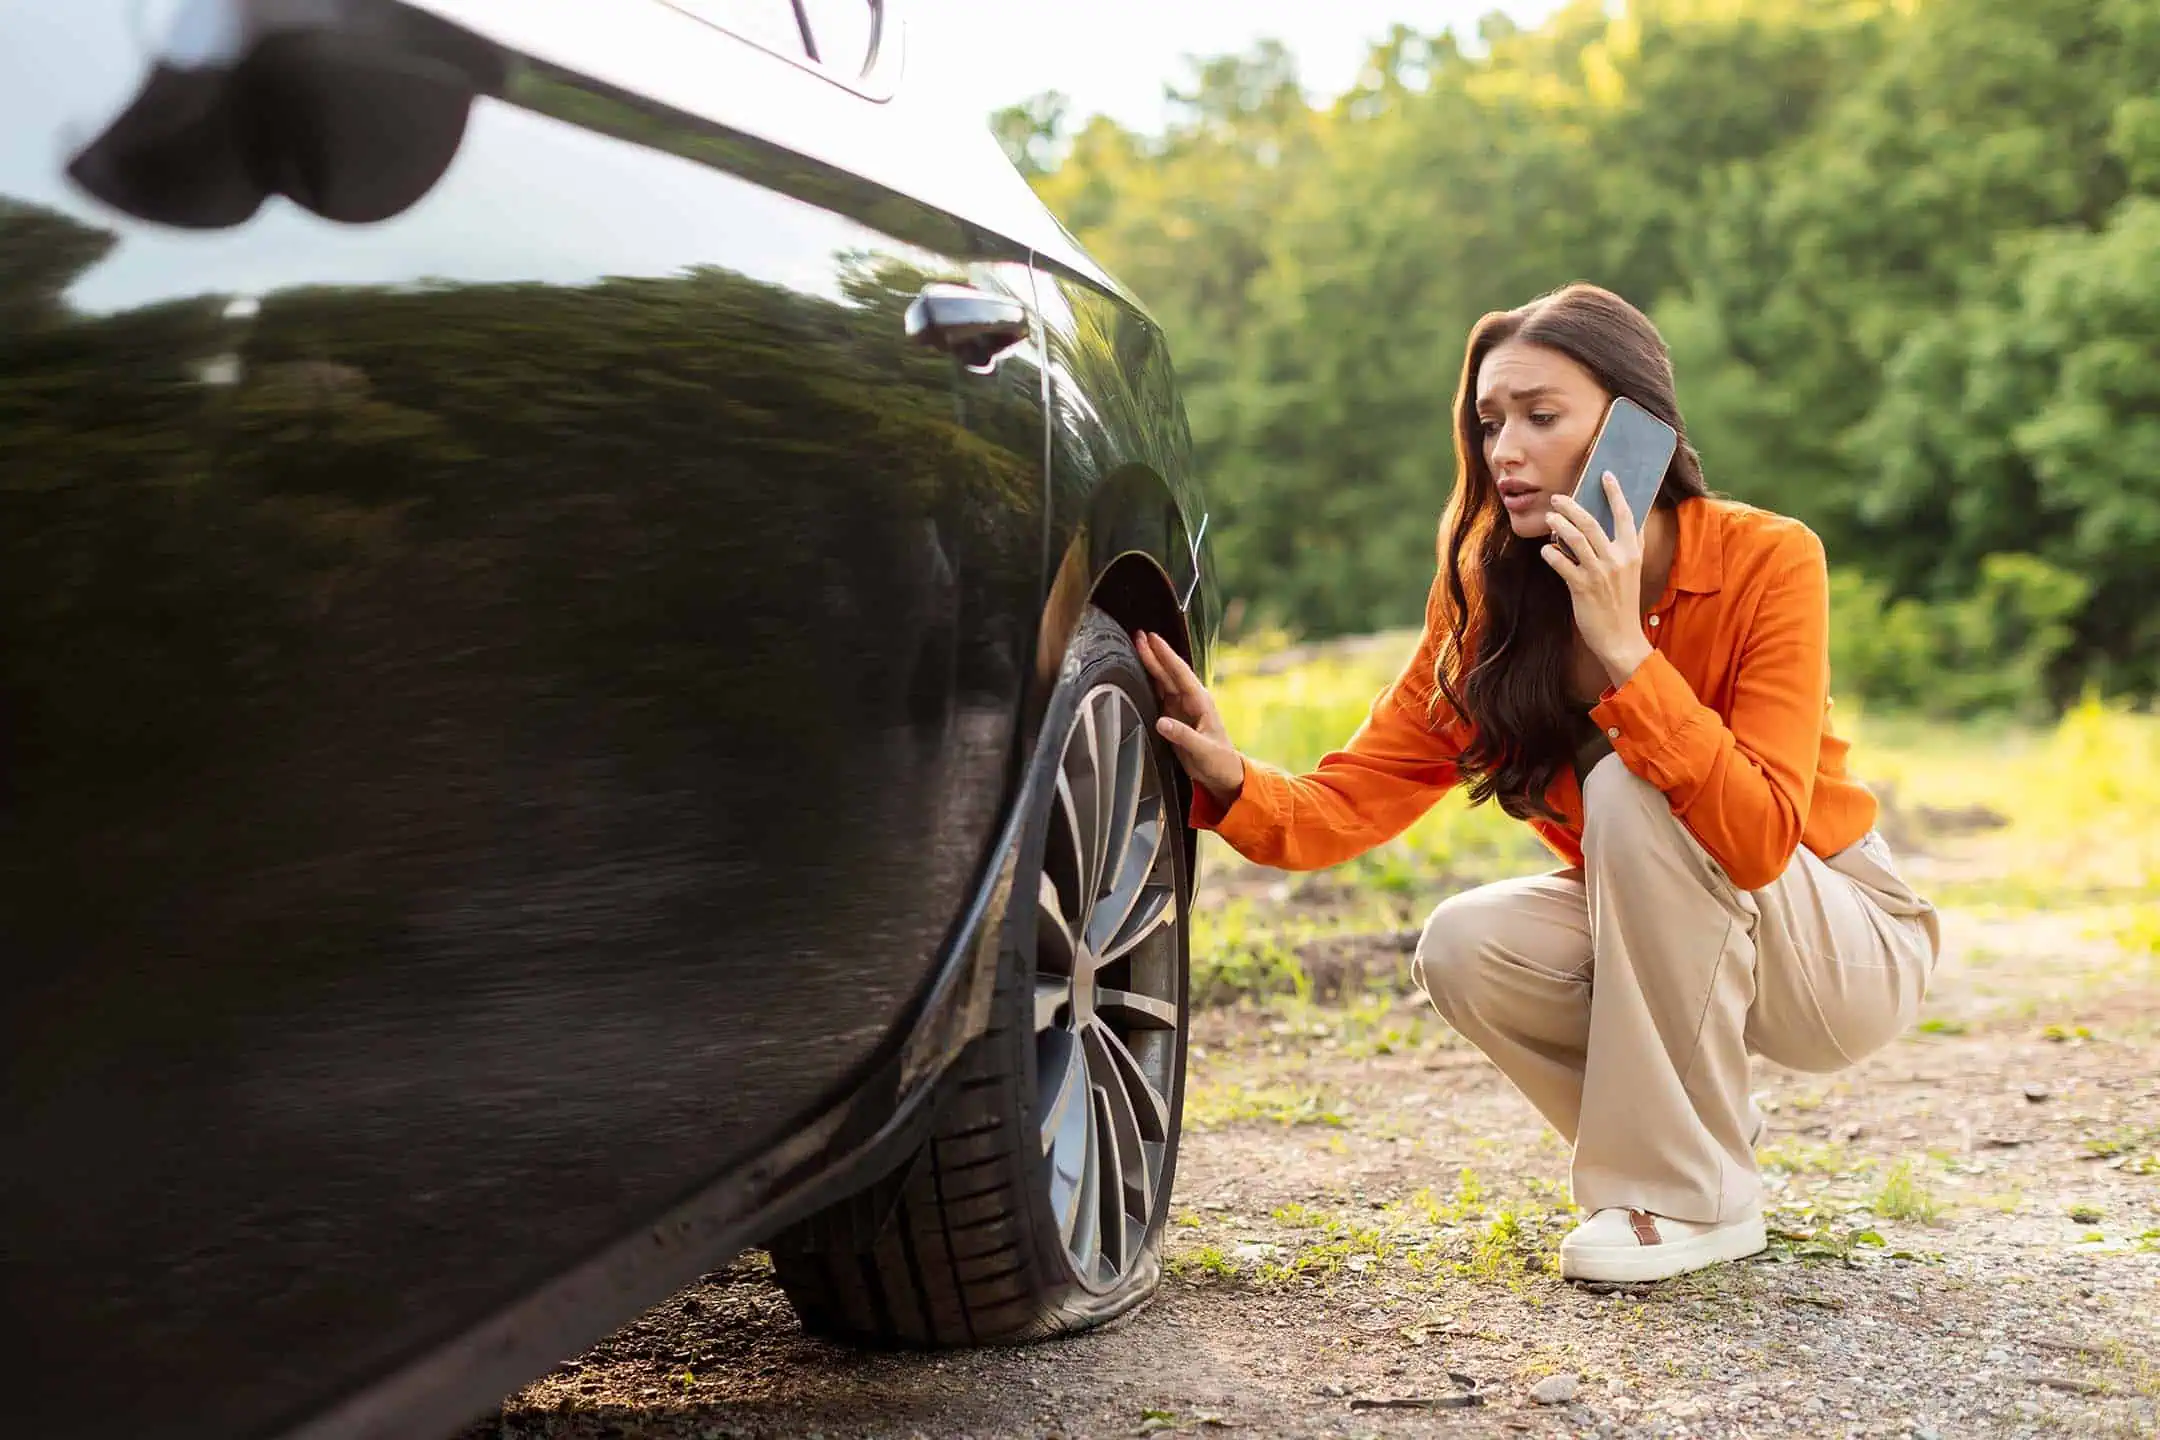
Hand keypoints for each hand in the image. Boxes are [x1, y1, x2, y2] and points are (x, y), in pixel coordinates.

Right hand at [1133, 631, 1244, 808]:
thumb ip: (1182, 736)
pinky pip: (1159, 695)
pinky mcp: (1174, 717)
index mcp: (1200, 702)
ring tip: (1137, 646)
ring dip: (1151, 664)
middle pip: (1169, 673)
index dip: (1165, 656)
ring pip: (1163, 681)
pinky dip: (1149, 682)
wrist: (1223, 773)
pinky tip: (1139, 673)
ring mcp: (1181, 707)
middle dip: (1154, 653)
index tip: (1152, 639)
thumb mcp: (1202, 750)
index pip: (1179, 674)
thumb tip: (1161, 722)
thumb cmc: (1219, 761)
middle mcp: (1190, 701)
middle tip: (1139, 635)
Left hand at [1542, 473, 1653, 687]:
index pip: (1626, 515)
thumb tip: (1612, 525)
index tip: (1606, 475)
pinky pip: (1562, 563)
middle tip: (1557, 497)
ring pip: (1575, 539)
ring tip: (1549, 517)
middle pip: (1592, 522)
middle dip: (1572, 506)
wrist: (1621, 638)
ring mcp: (1600, 573)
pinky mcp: (1583, 588)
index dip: (1616, 493)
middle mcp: (1618, 559)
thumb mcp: (1630, 572)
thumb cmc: (1621, 603)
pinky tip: (1545, 550)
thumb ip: (1624, 548)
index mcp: (1632, 552)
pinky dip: (1551, 554)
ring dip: (1559, 524)